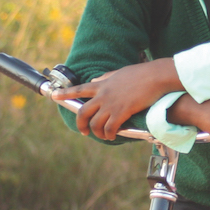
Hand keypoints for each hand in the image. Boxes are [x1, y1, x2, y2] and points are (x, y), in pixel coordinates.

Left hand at [53, 58, 181, 139]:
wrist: (156, 76)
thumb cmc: (142, 74)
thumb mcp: (119, 73)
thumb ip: (105, 78)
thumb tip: (94, 81)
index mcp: (102, 84)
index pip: (79, 89)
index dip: (65, 93)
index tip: (54, 96)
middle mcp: (103, 95)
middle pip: (83, 112)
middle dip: (81, 124)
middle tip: (83, 132)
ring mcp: (111, 104)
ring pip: (95, 124)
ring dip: (98, 133)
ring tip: (104, 136)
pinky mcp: (121, 112)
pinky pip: (110, 128)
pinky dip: (110, 135)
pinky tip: (113, 136)